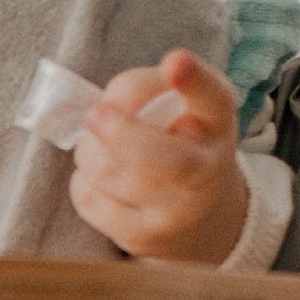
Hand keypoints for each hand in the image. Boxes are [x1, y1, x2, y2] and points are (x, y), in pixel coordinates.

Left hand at [70, 50, 249, 262]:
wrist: (199, 217)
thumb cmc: (181, 145)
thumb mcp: (181, 107)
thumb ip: (147, 90)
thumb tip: (105, 107)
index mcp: (216, 123)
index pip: (213, 98)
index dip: (193, 80)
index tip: (175, 62)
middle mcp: (206, 171)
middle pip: (165, 160)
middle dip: (122, 134)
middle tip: (95, 114)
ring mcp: (176, 212)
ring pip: (111, 174)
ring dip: (89, 149)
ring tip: (95, 142)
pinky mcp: (142, 238)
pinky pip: (91, 200)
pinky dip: (83, 179)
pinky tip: (97, 176)